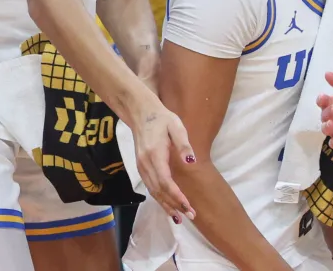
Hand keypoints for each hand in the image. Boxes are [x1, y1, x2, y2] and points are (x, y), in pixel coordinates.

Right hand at [130, 99, 197, 222]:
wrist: (141, 113)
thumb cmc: (162, 119)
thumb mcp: (176, 126)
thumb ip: (183, 144)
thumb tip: (191, 162)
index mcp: (154, 154)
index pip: (165, 181)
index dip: (176, 196)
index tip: (188, 206)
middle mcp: (145, 165)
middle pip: (159, 191)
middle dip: (174, 205)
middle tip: (190, 216)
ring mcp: (141, 168)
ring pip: (154, 192)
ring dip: (166, 206)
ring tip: (180, 218)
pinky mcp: (141, 168)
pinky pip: (151, 188)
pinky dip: (160, 199)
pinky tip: (169, 206)